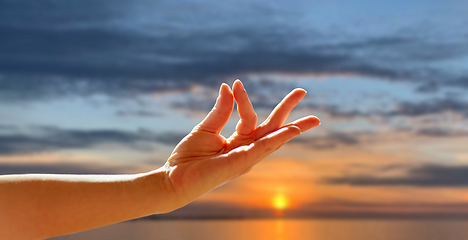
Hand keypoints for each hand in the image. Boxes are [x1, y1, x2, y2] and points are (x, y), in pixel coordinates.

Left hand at [162, 80, 319, 209]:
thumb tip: (230, 86)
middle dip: (288, 110)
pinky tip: (291, 130)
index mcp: (238, 142)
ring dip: (292, 126)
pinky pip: (262, 148)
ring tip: (313, 119)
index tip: (235, 83)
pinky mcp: (241, 163)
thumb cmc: (187, 158)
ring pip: (273, 137)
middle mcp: (246, 149)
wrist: (173, 179)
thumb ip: (221, 110)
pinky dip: (277, 138)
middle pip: (272, 127)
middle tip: (303, 91)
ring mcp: (246, 157)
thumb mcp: (206, 128)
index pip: (250, 117)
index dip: (244, 99)